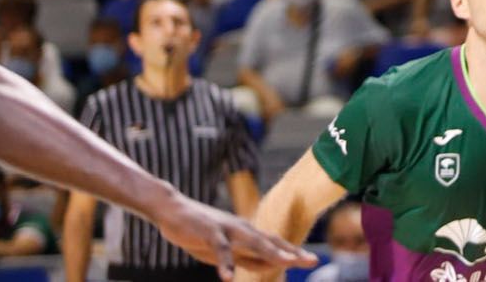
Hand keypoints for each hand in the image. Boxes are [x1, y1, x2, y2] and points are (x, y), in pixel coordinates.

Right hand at [148, 194, 313, 280]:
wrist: (173, 210)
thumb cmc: (200, 232)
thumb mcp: (228, 251)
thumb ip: (245, 258)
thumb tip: (267, 267)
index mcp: (247, 234)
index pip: (275, 244)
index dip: (293, 252)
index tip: (312, 260)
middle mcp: (242, 230)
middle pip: (272, 243)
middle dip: (292, 252)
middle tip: (313, 260)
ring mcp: (227, 229)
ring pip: (253, 242)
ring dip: (270, 253)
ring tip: (286, 263)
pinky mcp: (209, 232)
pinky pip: (219, 249)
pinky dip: (225, 263)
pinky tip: (227, 278)